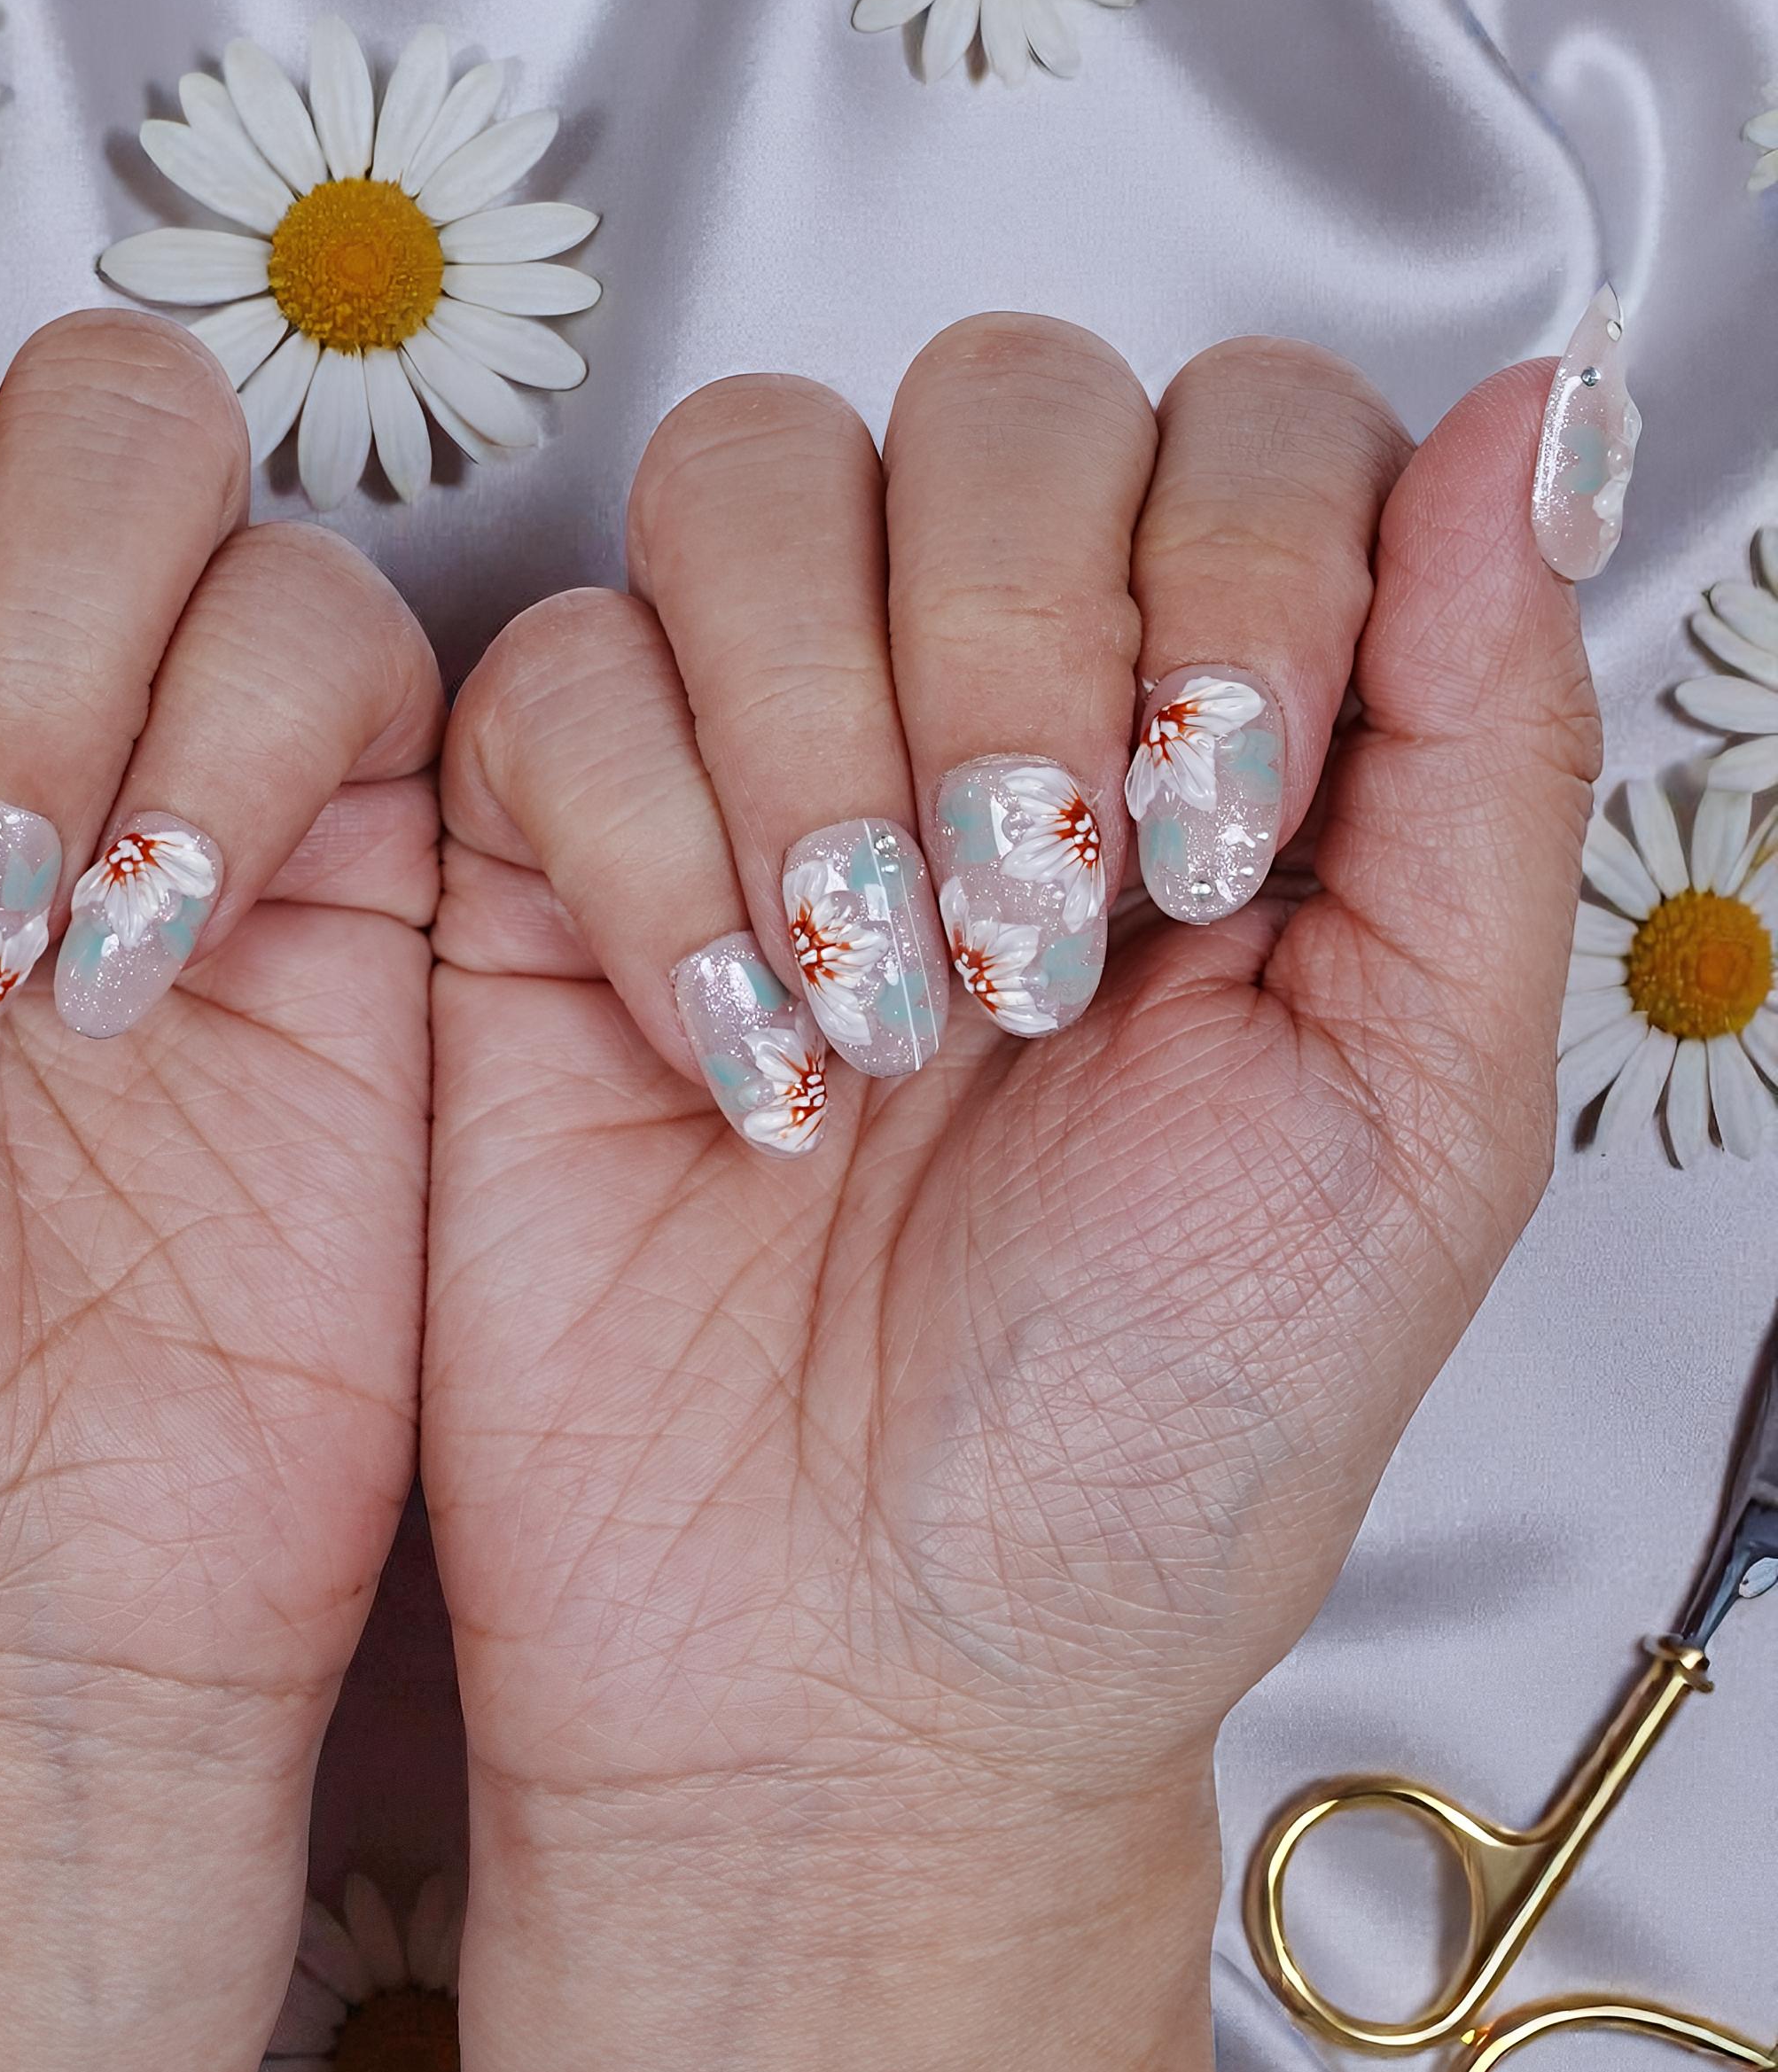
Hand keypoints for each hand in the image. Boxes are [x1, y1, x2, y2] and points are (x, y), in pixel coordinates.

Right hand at [423, 319, 1595, 2071]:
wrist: (850, 1678)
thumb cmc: (1142, 1446)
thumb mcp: (1415, 1118)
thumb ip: (1480, 754)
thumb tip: (1533, 417)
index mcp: (1214, 758)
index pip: (1244, 421)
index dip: (1240, 557)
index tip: (1226, 834)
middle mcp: (981, 726)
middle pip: (992, 393)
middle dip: (1025, 644)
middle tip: (1042, 943)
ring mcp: (747, 781)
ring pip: (744, 478)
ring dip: (832, 734)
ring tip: (887, 1015)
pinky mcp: (538, 873)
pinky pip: (556, 679)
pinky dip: (651, 855)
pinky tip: (730, 1067)